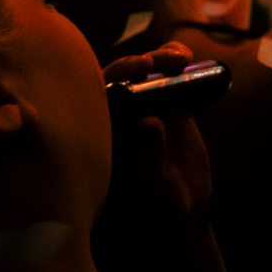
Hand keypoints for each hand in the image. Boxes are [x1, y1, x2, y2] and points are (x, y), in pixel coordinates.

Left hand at [96, 43, 214, 271]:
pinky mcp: (165, 103)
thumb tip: (148, 121)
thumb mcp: (150, 193)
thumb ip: (146, 161)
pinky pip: (167, 74)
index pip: (87, 103)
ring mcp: (139, 109)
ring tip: (179, 60)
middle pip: (113, 80)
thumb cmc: (154, 211)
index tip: (126, 76)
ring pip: (140, 72)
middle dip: (131, 66)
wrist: (180, 213)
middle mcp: (113, 120)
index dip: (104, 84)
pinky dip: (174, 59)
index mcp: (95, 139)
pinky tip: (185, 58)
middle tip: (151, 63)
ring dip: (157, 58)